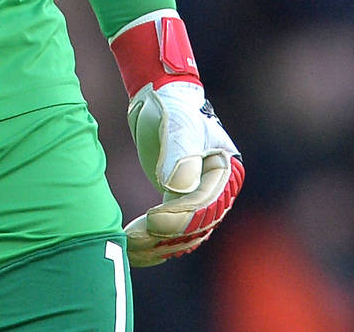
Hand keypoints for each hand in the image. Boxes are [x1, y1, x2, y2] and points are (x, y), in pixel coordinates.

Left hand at [109, 10, 243, 266]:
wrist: (161, 102)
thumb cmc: (172, 109)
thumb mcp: (178, 126)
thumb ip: (181, 157)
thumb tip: (180, 190)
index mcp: (226, 172)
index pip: (205, 206)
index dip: (180, 218)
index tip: (151, 219)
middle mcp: (218, 193)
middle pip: (195, 228)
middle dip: (164, 237)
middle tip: (133, 237)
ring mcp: (199, 202)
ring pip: (181, 238)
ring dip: (155, 246)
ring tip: (126, 245)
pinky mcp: (179, 208)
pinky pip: (170, 235)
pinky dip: (152, 246)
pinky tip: (130, 250)